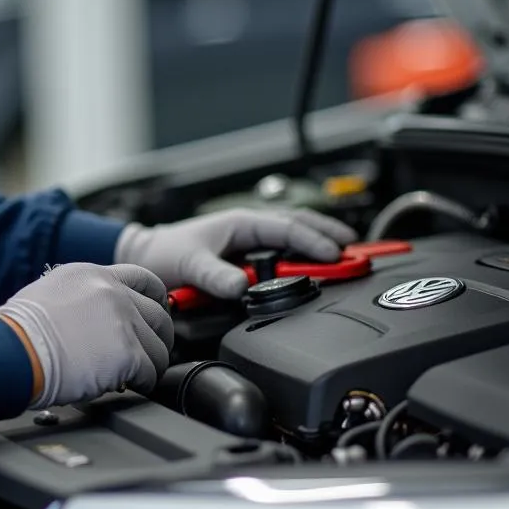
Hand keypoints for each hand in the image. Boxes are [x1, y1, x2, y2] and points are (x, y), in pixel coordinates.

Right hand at [0, 263, 173, 408]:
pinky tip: (129, 386)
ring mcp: (123, 321)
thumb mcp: (52, 294)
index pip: (143, 279)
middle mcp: (113, 292)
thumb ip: (84, 299)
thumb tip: (99, 321)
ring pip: (159, 347)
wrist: (14, 349)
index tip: (156, 316)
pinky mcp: (128, 352)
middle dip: (159, 337)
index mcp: (94, 274)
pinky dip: (144, 383)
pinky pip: (151, 372)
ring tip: (137, 376)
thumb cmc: (21, 331)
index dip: (156, 301)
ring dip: (151, 364)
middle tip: (150, 353)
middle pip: (159, 315)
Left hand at [115, 207, 356, 299]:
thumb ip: (213, 275)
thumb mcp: (189, 264)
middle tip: (360, 251)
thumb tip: (241, 286)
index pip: (287, 228)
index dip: (314, 242)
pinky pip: (284, 252)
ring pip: (295, 237)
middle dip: (331, 236)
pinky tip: (319, 266)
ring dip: (322, 243)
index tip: (335, 255)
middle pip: (300, 227)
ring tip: (350, 255)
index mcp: (241, 223)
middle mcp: (250, 229)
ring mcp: (251, 242)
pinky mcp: (248, 256)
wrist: (148, 257)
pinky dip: (305, 255)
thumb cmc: (165, 252)